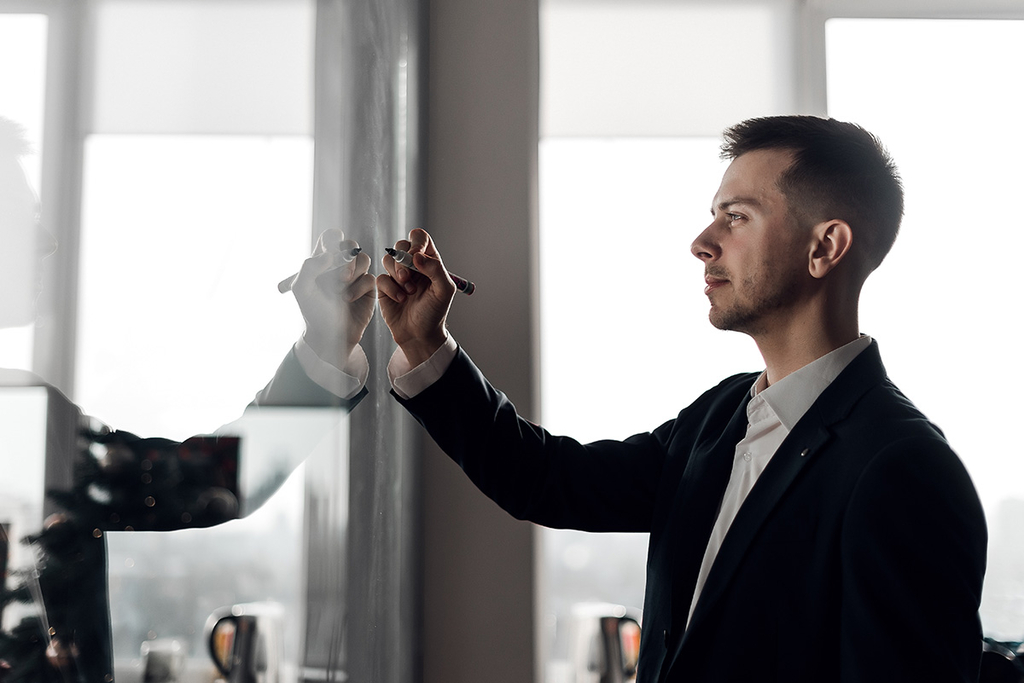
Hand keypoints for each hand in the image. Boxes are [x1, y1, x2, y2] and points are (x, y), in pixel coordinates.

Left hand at [290, 229, 375, 368]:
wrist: (330, 335)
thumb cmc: (313, 312)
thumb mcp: (301, 289)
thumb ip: (309, 266)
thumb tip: (329, 254)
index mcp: (323, 261)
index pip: (330, 238)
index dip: (332, 240)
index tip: (329, 252)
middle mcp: (340, 265)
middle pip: (350, 244)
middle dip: (346, 256)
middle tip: (340, 273)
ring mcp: (355, 276)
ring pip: (364, 258)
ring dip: (353, 272)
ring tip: (342, 290)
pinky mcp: (368, 288)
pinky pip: (370, 278)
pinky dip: (359, 288)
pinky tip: (349, 300)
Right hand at [376, 228, 455, 365]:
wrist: (420, 334)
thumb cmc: (435, 312)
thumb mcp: (444, 290)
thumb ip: (435, 269)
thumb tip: (416, 255)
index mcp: (429, 261)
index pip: (420, 238)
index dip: (416, 243)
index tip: (416, 257)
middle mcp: (412, 265)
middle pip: (401, 245)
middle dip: (403, 261)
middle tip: (409, 278)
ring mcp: (398, 274)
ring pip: (388, 259)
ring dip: (397, 275)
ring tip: (409, 292)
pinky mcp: (385, 286)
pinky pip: (381, 277)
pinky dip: (391, 289)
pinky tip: (400, 299)